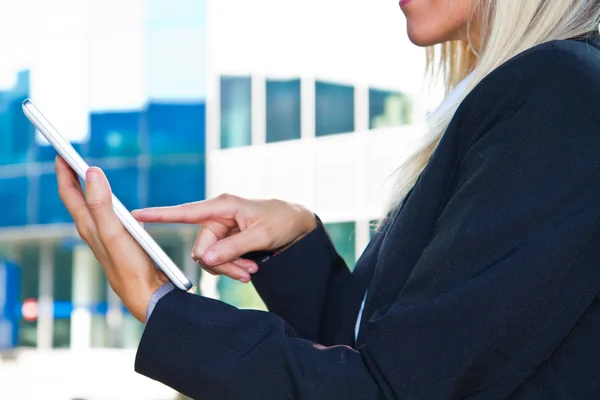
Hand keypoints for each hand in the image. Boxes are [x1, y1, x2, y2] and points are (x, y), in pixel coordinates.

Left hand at [55, 156, 168, 322]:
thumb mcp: (114, 232)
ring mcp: (105, 236)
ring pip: (90, 207)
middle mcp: (93, 230)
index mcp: (88, 225)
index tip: (60, 152)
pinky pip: (105, 215)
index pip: (69, 193)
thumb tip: (92, 172)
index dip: (63, 172)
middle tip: (68, 158)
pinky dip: (103, 201)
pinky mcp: (119, 241)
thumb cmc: (130, 267)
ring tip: (86, 175)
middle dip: (71, 177)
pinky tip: (111, 203)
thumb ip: (102, 203)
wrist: (146, 294)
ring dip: (85, 188)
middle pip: (76, 198)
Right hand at [132, 194, 316, 282]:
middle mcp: (217, 217)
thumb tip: (204, 260)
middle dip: (221, 264)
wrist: (296, 224)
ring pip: (209, 258)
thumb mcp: (259, 236)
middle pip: (201, 248)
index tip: (135, 215)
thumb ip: (231, 248)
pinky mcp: (226, 241)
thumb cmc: (280, 221)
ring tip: (252, 271)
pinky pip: (219, 260)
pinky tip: (250, 269)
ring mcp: (221, 230)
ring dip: (229, 268)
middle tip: (246, 273)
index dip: (159, 215)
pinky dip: (233, 268)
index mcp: (221, 206)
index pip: (184, 212)